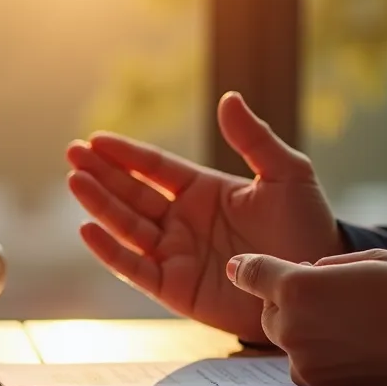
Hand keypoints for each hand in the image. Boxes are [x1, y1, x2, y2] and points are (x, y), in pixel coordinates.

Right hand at [67, 92, 342, 341]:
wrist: (314, 287)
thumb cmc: (307, 229)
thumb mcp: (287, 176)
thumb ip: (254, 139)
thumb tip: (229, 97)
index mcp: (203, 191)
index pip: (154, 167)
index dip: (125, 153)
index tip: (95, 139)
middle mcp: (182, 220)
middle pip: (132, 193)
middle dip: (101, 174)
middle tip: (73, 153)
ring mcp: (174, 254)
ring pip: (126, 226)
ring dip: (100, 205)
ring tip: (76, 182)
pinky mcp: (172, 288)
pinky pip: (134, 268)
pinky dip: (109, 252)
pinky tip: (88, 229)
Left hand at [228, 249, 386, 385]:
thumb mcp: (372, 259)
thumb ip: (328, 265)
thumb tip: (309, 272)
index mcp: (299, 289)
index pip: (253, 276)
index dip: (246, 269)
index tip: (239, 269)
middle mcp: (292, 328)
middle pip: (270, 313)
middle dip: (288, 303)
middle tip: (329, 298)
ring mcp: (305, 362)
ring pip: (289, 342)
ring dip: (305, 332)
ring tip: (349, 325)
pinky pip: (308, 366)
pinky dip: (321, 357)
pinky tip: (355, 348)